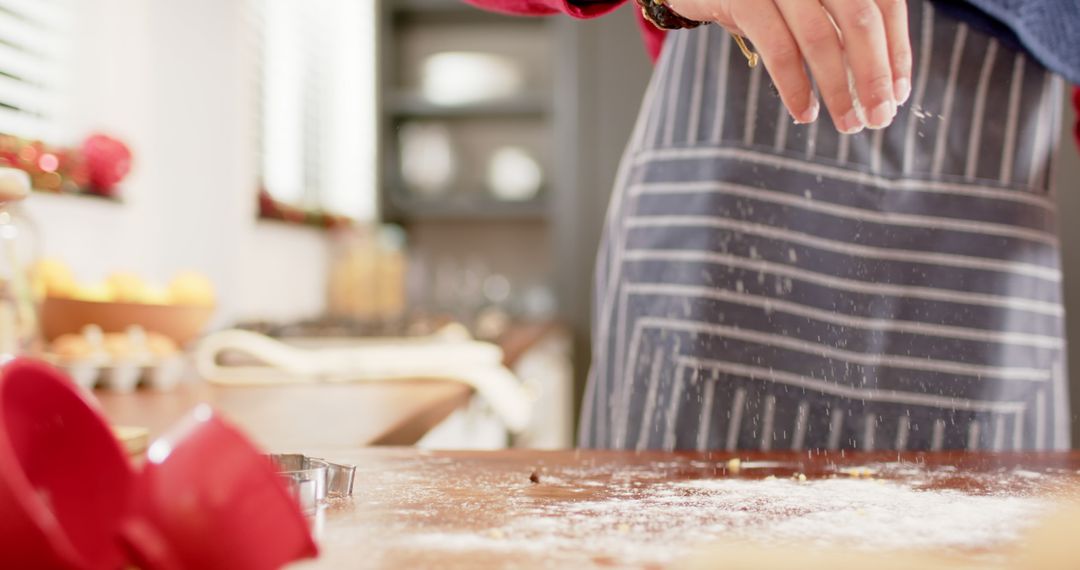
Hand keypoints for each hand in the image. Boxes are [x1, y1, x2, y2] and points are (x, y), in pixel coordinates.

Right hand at [669, 0, 911, 132]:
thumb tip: (881, 82)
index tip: (898, 94)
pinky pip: (777, 48)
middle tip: (880, 117)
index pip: (885, 5)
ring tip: (847, 122)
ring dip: (837, 88)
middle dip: (873, 75)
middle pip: (859, 20)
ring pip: (820, 38)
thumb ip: (840, 25)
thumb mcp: (807, 3)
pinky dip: (795, 86)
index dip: (896, 51)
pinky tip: (805, 112)